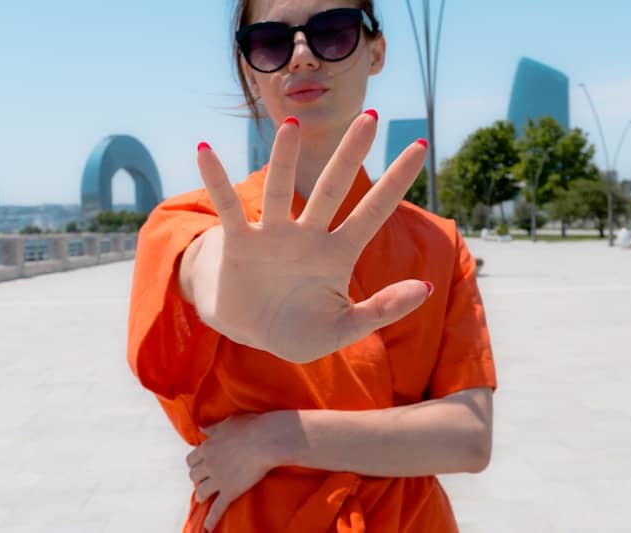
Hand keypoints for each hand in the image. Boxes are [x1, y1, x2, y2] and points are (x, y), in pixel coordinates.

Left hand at [186, 413, 289, 531]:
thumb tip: (201, 429)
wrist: (266, 440)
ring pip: (201, 492)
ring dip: (202, 494)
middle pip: (193, 476)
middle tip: (205, 479)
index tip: (200, 464)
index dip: (195, 463)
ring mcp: (218, 479)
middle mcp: (209, 464)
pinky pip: (217, 508)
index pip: (191, 459)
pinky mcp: (230, 491)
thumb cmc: (250, 427)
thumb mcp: (227, 423)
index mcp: (208, 447)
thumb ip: (213, 428)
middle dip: (198, 478)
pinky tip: (208, 527)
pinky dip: (211, 519)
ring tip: (205, 497)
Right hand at [192, 111, 430, 362]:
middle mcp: (308, 236)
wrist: (251, 334)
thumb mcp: (344, 328)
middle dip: (350, 154)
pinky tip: (205, 151)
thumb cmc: (300, 331)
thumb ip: (382, 309)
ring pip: (281, 191)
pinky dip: (217, 181)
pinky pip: (228, 208)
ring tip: (292, 126)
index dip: (395, 181)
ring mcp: (273, 235)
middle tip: (368, 117)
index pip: (373, 211)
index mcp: (338, 254)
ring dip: (285, 160)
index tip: (420, 147)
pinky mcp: (240, 243)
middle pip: (332, 188)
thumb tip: (425, 286)